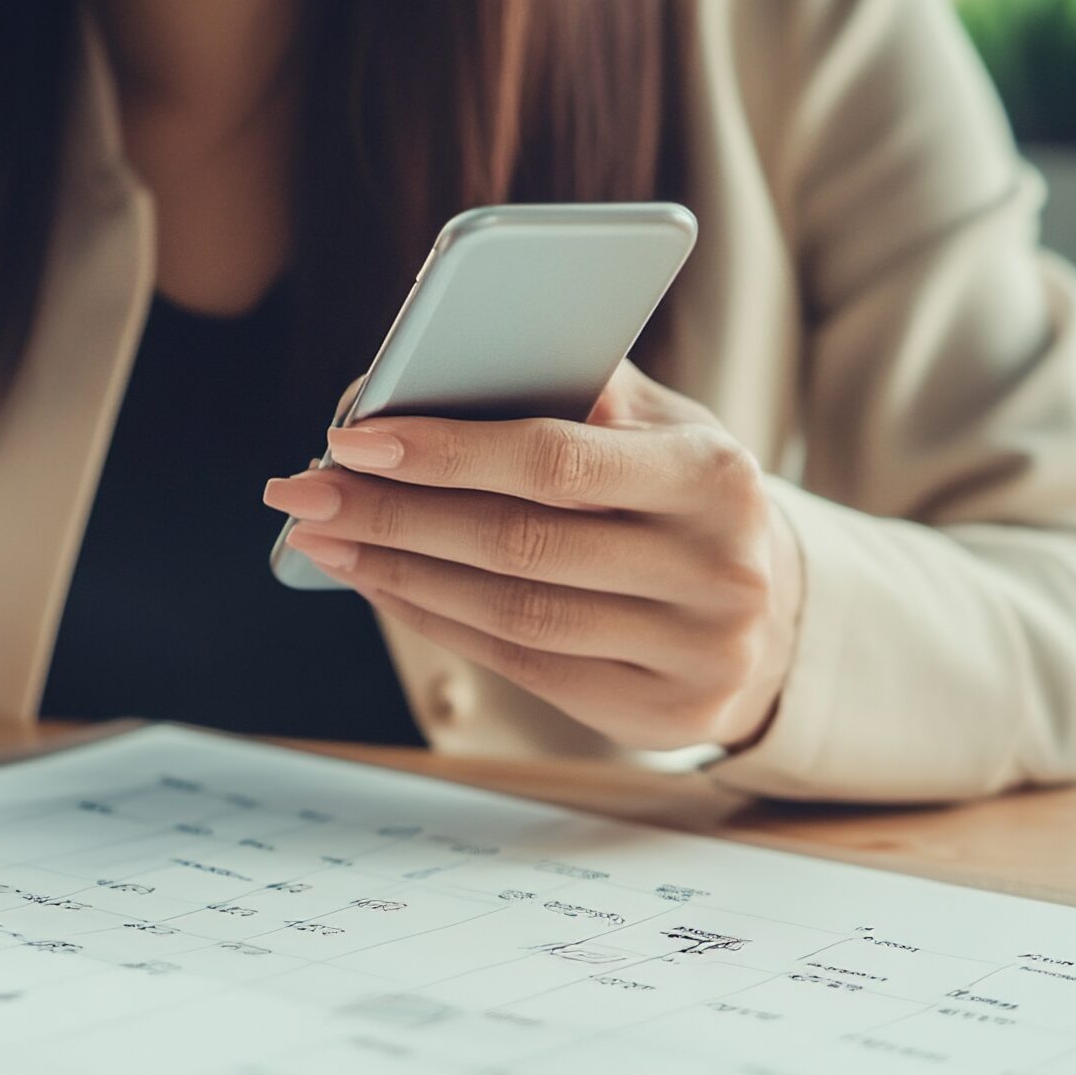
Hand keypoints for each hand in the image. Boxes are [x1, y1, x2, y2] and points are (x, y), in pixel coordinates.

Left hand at [263, 362, 801, 749]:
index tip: (349, 438)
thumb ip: (578, 390)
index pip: (555, 461)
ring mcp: (693, 654)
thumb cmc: (682, 496)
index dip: (443, 452)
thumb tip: (438, 360)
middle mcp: (716, 571)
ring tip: (321, 538)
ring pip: (511, 613)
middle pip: (518, 544)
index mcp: (716, 477)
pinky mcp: (658, 714)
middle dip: (392, 514)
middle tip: (301, 490)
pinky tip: (379, 583)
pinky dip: (434, 620)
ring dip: (397, 572)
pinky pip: (519, 665)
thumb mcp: (662, 428)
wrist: (774, 611)